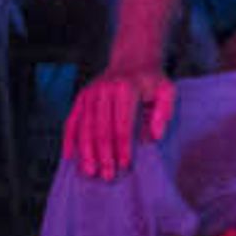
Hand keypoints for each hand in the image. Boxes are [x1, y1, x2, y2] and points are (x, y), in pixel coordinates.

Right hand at [64, 64, 176, 180]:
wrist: (133, 60)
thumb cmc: (151, 81)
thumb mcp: (166, 90)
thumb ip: (164, 111)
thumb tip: (154, 136)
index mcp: (125, 88)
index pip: (122, 124)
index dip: (122, 146)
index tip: (124, 164)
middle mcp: (103, 89)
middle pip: (101, 129)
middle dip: (103, 155)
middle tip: (107, 176)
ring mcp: (89, 93)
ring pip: (84, 128)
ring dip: (86, 152)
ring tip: (90, 172)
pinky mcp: (81, 97)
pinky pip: (71, 121)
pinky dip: (69, 139)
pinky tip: (69, 156)